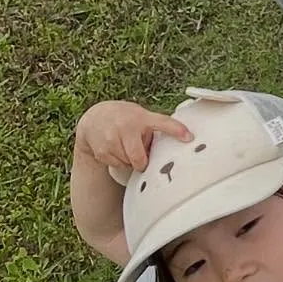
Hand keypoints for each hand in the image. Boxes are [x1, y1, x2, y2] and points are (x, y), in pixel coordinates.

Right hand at [75, 101, 190, 177]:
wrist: (94, 119)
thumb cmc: (123, 118)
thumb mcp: (139, 116)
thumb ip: (153, 127)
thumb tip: (171, 145)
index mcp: (140, 117)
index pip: (163, 123)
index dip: (176, 130)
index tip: (189, 137)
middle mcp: (125, 127)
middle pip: (140, 159)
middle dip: (143, 161)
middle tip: (141, 153)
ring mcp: (111, 139)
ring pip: (129, 164)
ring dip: (131, 160)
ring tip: (126, 145)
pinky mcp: (102, 152)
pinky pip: (119, 165)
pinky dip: (120, 161)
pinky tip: (116, 148)